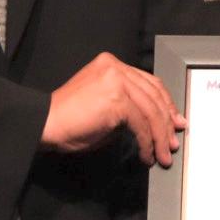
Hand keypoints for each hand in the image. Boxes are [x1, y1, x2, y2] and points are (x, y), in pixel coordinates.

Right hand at [44, 53, 186, 164]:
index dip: (165, 104)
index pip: (148, 83)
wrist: (44, 123)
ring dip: (160, 136)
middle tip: (174, 141)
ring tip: (163, 154)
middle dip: (167, 122)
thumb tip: (155, 125)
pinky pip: (141, 124)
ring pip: (151, 110)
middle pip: (154, 95)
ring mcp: (116, 81)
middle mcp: (115, 67)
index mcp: (111, 65)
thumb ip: (128, 107)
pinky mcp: (116, 99)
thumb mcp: (104, 106)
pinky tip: (146, 154)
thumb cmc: (68, 120)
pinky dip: (146, 142)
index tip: (174, 121)